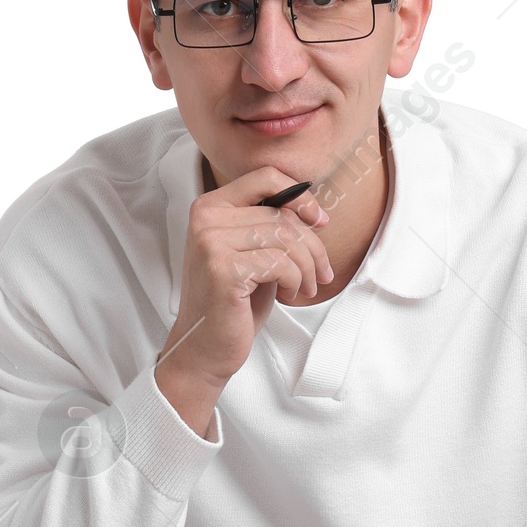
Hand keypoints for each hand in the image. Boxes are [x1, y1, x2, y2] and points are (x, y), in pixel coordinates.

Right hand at [155, 167, 332, 436]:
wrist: (205, 348)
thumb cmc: (234, 304)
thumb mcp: (254, 256)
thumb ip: (271, 227)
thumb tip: (312, 211)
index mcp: (211, 206)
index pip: (265, 177)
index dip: (300, 196)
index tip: (320, 221)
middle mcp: (206, 218)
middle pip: (282, 215)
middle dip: (313, 247)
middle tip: (321, 274)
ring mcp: (211, 242)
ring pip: (286, 238)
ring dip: (307, 267)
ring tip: (306, 287)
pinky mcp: (223, 269)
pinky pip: (281, 263)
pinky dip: (295, 281)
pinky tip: (288, 295)